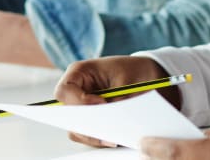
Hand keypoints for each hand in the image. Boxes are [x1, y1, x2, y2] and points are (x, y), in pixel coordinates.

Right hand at [56, 56, 173, 147]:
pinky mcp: (91, 121)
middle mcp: (76, 92)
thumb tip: (112, 120)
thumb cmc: (132, 70)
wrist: (144, 75)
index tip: (101, 104)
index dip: (78, 101)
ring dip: (93, 135)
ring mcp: (82, 108)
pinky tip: (116, 139)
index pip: (65, 91)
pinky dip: (100, 139)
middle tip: (106, 132)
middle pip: (68, 114)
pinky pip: (89, 135)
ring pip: (77, 129)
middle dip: (85, 125)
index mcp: (79, 73)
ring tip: (114, 139)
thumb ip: (116, 99)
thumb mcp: (126, 80)